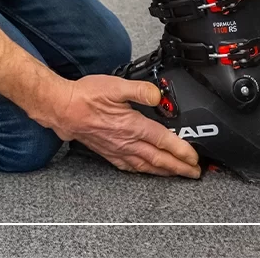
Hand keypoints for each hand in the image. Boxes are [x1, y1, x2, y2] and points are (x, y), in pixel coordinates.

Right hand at [48, 75, 200, 177]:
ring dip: (165, 172)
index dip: (182, 151)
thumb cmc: (86, 96)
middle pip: (159, 159)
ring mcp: (118, 150)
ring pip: (147, 166)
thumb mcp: (116, 85)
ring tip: (178, 174)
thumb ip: (140, 90)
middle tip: (194, 173)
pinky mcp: (108, 153)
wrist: (63, 109)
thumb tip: (158, 95)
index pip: (164, 141)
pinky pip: (131, 168)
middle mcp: (127, 142)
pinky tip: (147, 171)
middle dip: (180, 168)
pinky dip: (144, 172)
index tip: (195, 158)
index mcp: (132, 126)